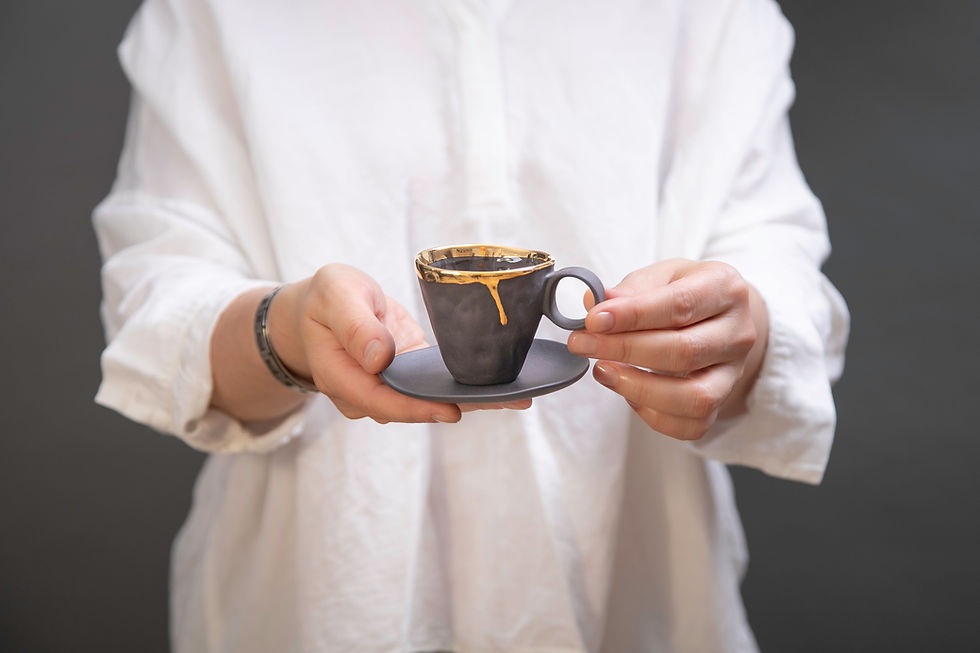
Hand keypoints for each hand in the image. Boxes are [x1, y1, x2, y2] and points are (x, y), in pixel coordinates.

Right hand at [272, 264, 528, 423]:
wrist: (323, 305)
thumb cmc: (326, 298)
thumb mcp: (335, 296)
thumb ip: (355, 325)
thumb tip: (379, 358)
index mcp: (342, 377)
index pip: (382, 401)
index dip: (417, 409)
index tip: (451, 410)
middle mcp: (367, 391)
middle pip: (414, 407)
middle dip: (460, 407)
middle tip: (508, 400)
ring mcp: (389, 387)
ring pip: (431, 400)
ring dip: (472, 399)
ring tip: (518, 395)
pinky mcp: (408, 376)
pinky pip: (437, 385)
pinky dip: (467, 385)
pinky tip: (502, 385)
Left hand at [567, 259, 767, 439]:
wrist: (718, 316)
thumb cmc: (684, 292)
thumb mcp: (661, 276)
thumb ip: (630, 289)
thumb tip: (594, 304)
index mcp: (725, 289)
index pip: (681, 305)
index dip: (633, 315)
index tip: (593, 320)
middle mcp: (738, 333)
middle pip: (683, 352)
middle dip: (624, 350)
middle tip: (582, 344)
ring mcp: (733, 373)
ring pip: (694, 397)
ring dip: (638, 388)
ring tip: (602, 371)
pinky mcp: (721, 402)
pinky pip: (691, 425)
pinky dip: (653, 415)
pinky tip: (628, 393)